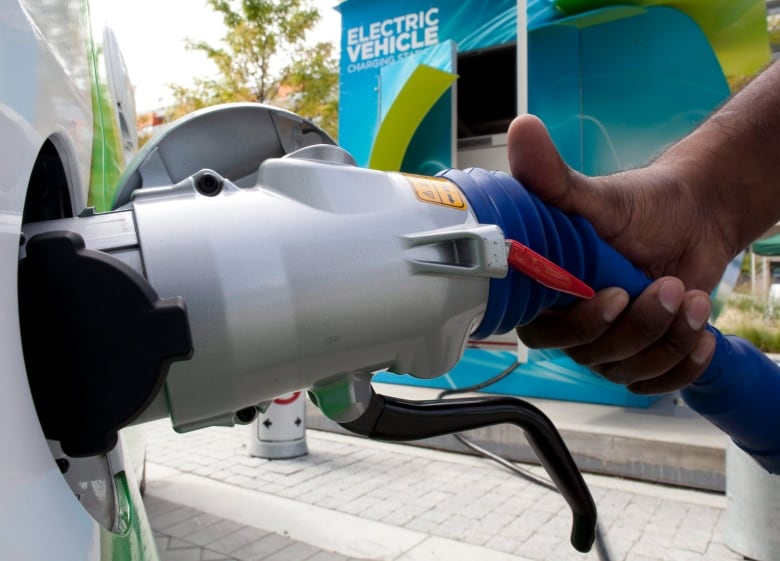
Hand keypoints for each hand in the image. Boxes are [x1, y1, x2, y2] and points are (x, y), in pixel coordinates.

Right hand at [507, 115, 721, 392]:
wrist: (696, 216)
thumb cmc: (644, 204)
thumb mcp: (598, 194)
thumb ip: (554, 178)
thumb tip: (520, 130)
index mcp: (548, 291)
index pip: (541, 332)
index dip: (574, 325)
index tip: (609, 295)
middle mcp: (572, 323)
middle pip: (589, 356)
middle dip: (636, 327)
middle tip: (665, 286)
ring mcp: (609, 345)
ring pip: (628, 370)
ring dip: (667, 338)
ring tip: (689, 297)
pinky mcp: (644, 357)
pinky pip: (655, 384)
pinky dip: (683, 365)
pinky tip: (701, 334)